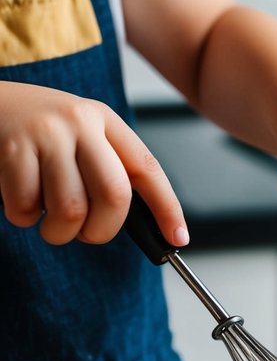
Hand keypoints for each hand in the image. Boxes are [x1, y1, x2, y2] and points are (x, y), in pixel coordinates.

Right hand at [0, 82, 187, 246]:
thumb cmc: (38, 133)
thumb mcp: (80, 136)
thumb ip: (106, 169)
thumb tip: (143, 226)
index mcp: (105, 121)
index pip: (146, 169)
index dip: (167, 208)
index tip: (177, 239)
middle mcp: (81, 121)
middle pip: (114, 196)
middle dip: (102, 231)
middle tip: (85, 234)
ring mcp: (47, 132)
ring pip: (71, 209)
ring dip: (58, 232)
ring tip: (47, 221)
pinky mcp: (13, 146)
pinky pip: (27, 206)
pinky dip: (22, 218)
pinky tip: (19, 203)